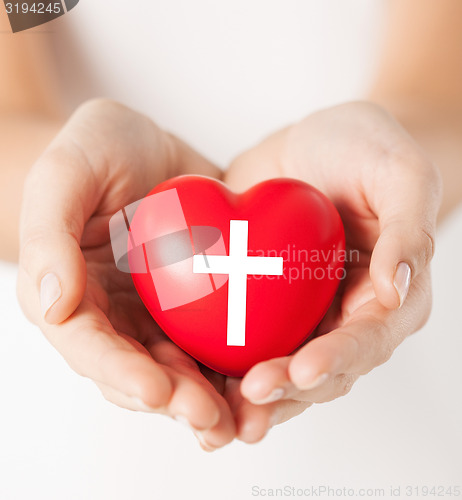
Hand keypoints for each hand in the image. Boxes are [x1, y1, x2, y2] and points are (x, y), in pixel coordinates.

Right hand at [17, 99, 234, 450]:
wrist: (146, 144)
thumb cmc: (97, 150)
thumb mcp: (67, 171)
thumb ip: (49, 233)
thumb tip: (51, 304)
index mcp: (73, 294)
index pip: (90, 347)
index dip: (120, 373)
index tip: (155, 390)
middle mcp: (114, 314)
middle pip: (139, 370)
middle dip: (173, 400)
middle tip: (211, 420)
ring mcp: (156, 311)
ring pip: (180, 366)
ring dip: (208, 397)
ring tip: (240, 420)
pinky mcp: (196, 300)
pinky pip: (214, 337)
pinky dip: (235, 362)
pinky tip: (263, 376)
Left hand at [223, 101, 441, 442]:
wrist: (317, 141)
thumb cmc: (367, 150)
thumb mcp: (399, 174)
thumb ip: (408, 230)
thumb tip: (397, 289)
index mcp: (386, 296)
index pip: (367, 340)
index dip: (337, 360)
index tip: (303, 370)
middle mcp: (343, 314)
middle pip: (318, 369)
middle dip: (285, 390)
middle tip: (249, 399)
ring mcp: (299, 312)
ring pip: (277, 366)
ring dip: (250, 395)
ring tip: (216, 416)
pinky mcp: (260, 300)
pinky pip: (240, 336)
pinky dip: (217, 362)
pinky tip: (190, 378)